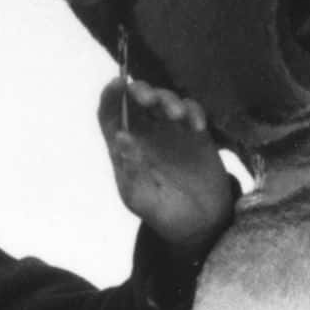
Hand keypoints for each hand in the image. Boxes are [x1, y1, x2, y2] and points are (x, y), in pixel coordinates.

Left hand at [97, 75, 236, 254]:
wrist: (200, 225)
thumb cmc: (164, 214)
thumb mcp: (142, 200)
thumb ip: (131, 172)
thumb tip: (121, 138)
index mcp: (124, 148)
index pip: (109, 114)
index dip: (110, 96)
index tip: (117, 84)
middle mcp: (145, 134)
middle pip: (136, 101)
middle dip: (141, 91)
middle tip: (148, 98)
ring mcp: (170, 131)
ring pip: (164, 100)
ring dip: (168, 100)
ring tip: (175, 115)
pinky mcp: (195, 133)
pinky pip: (192, 111)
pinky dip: (193, 112)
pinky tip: (197, 127)